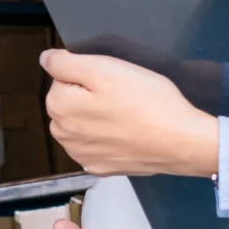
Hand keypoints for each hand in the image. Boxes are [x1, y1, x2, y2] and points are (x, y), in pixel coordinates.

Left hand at [42, 49, 218, 176]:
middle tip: (122, 96)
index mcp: (59, 107)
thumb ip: (66, 62)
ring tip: (126, 114)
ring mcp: (82, 156)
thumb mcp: (104, 68)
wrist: (182, 141)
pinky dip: (108, 139)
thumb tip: (45, 59)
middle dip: (88, 97)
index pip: (61, 80)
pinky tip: (127, 134)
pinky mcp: (102, 169)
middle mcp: (63, 136)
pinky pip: (97, 146)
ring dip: (96, 118)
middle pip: (69, 104)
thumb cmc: (145, 100)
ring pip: (81, 126)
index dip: (87, 75)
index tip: (110, 81)